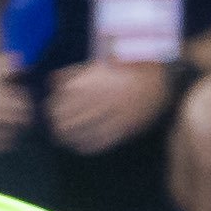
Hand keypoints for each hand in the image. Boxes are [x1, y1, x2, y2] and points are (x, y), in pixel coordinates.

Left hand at [45, 60, 171, 156]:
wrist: (159, 79)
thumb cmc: (125, 70)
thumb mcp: (98, 64)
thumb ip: (72, 73)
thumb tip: (51, 81)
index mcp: (88, 85)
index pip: (56, 106)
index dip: (51, 110)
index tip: (51, 111)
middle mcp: (97, 101)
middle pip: (64, 123)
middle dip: (58, 125)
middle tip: (57, 126)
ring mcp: (110, 117)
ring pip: (78, 136)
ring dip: (68, 138)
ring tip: (64, 137)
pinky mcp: (122, 130)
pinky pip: (96, 144)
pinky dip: (84, 146)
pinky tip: (80, 144)